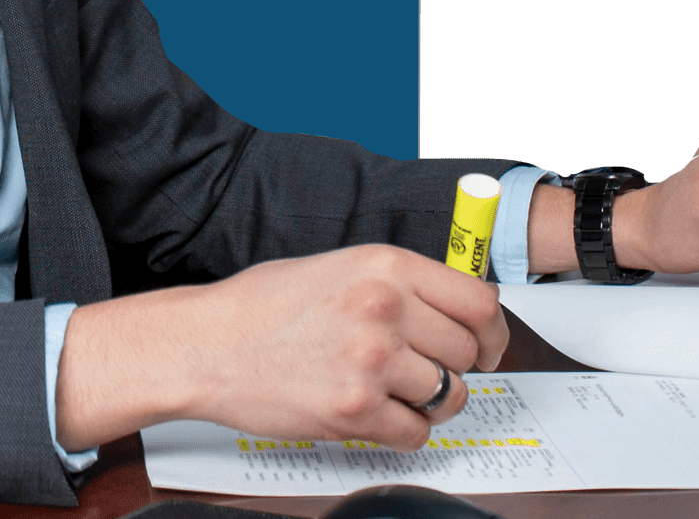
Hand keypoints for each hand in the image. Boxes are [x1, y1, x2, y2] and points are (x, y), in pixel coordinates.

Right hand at [55, 244, 506, 452]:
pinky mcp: (355, 409)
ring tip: (395, 394)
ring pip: (450, 395)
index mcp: (386, 265)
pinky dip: (403, 431)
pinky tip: (375, 415)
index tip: (486, 346)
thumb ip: (399, 284)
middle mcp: (385, 307)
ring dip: (430, 402)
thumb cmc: (264, 306)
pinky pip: (416, 432)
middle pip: (469, 351)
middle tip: (431, 374)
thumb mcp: (340, 267)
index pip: (479, 301)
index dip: (490, 331)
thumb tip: (456, 311)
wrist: (207, 344)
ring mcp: (372, 360)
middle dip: (457, 368)